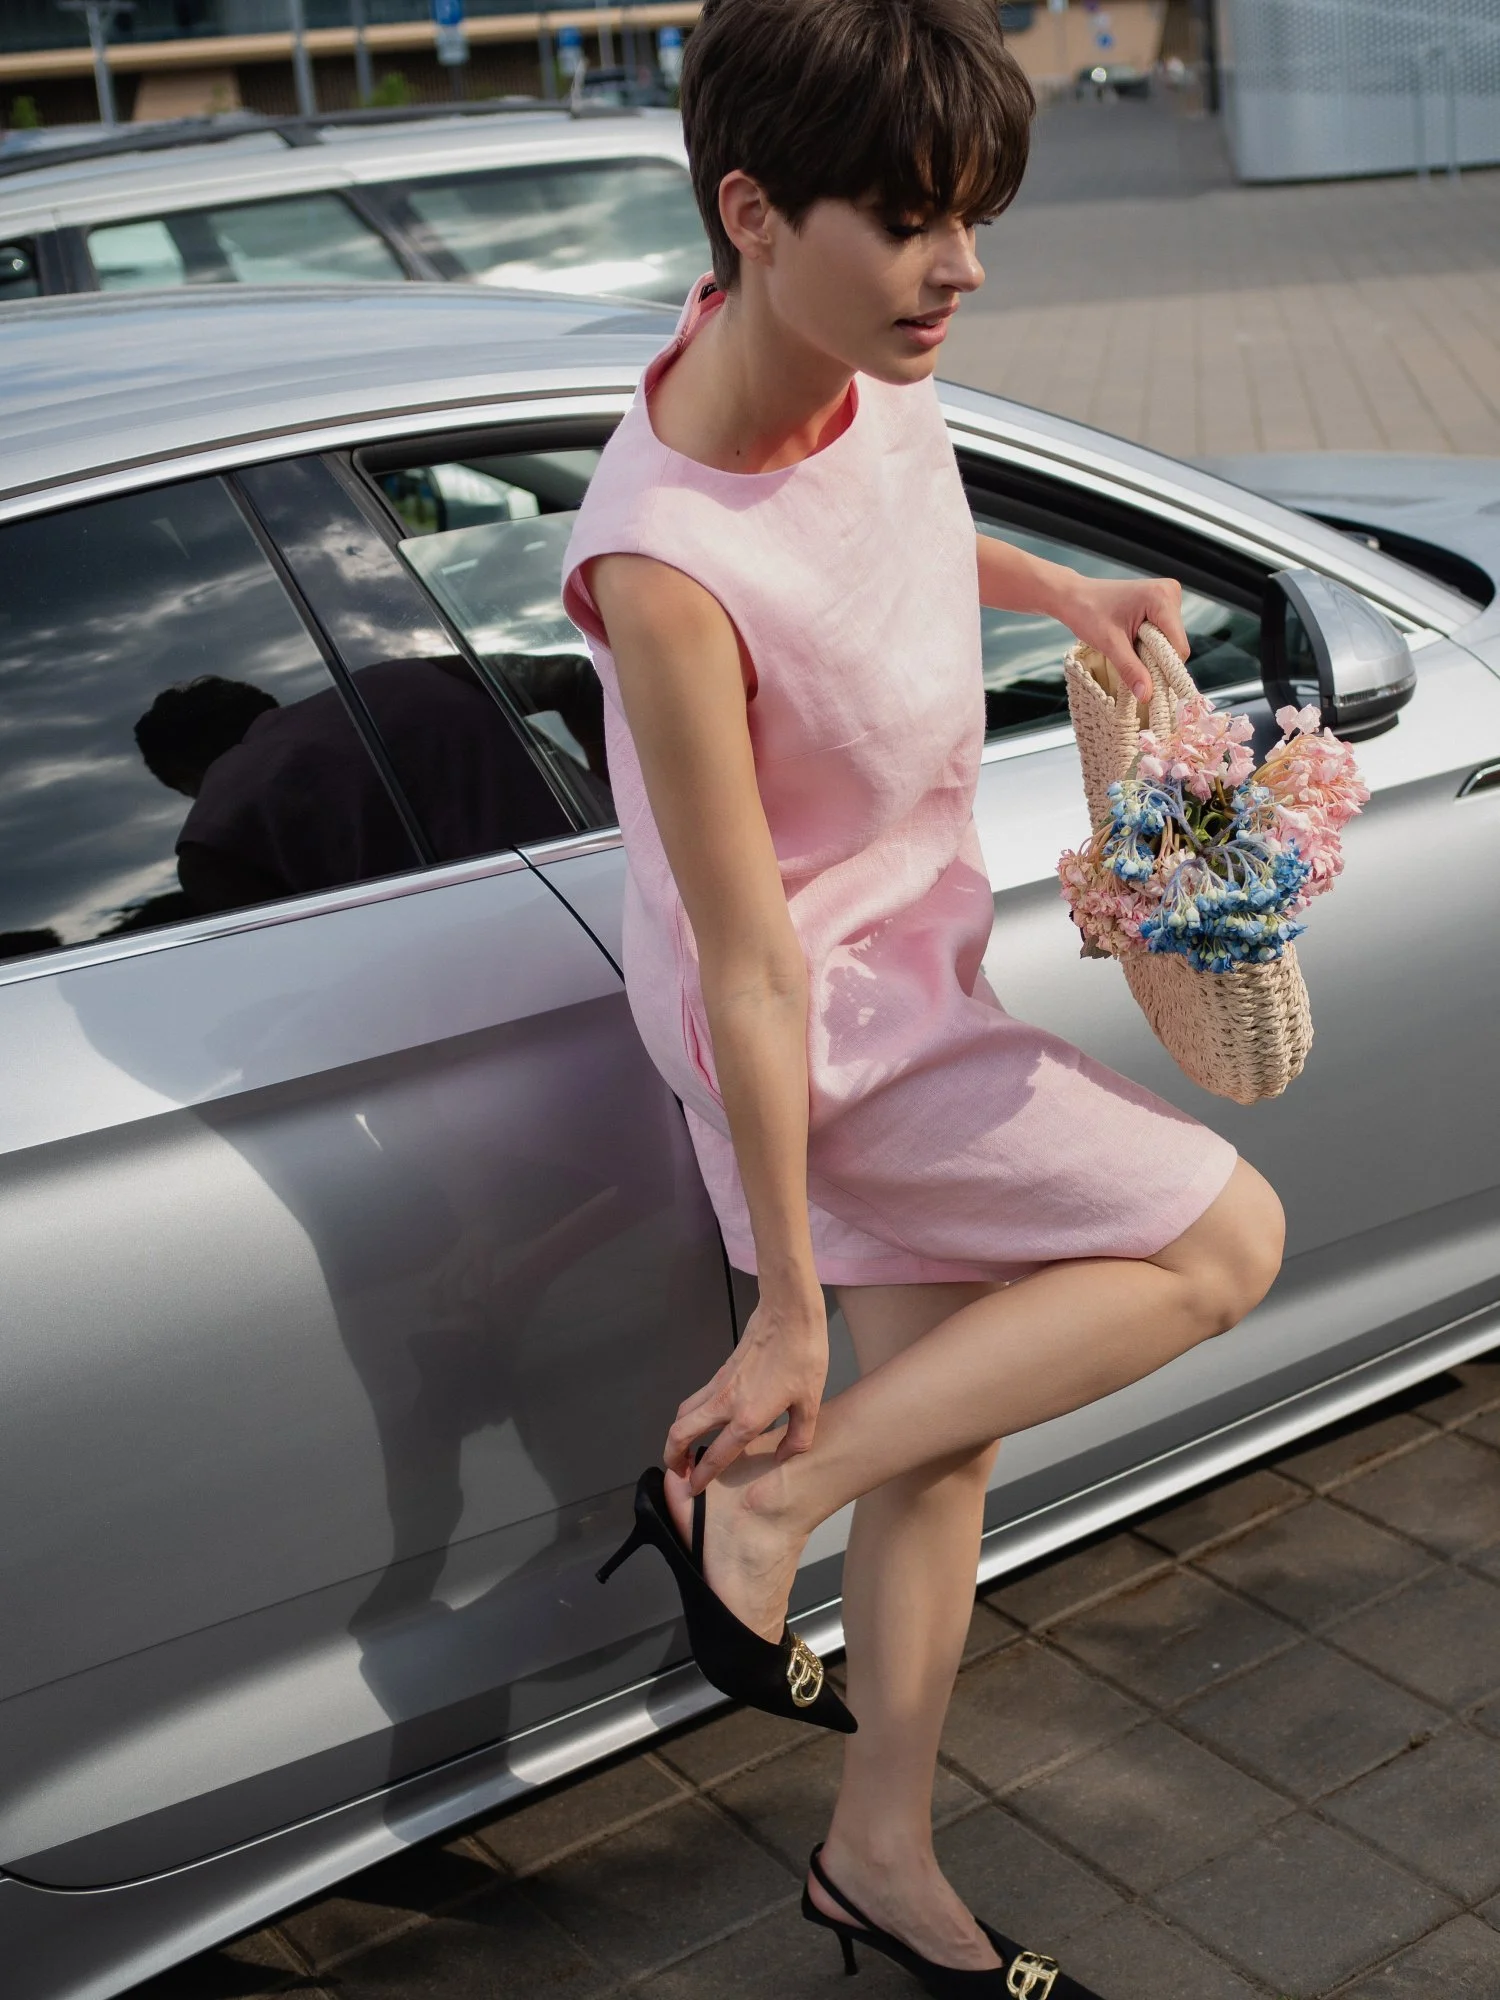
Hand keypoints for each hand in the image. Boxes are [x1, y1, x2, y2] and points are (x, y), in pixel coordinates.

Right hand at [664, 1287, 828, 1492]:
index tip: (693, 1490)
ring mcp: (719, 1385)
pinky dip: (690, 1417)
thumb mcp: (811, 1402)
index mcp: (748, 1417)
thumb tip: (785, 1456)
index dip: (701, 1477)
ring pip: (683, 1413)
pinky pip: (696, 1399)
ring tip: (684, 1451)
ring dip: (677, 1435)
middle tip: (677, 1472)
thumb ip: (798, 1437)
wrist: (788, 1313)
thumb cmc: (803, 1355)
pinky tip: (704, 1423)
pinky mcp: (721, 1371)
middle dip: (672, 1456)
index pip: (715, 1455)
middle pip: (680, 1433)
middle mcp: (725, 1403)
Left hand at [1055, 574, 1190, 705]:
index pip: (1178, 646)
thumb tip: (1147, 696)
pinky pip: (1163, 634)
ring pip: (1170, 641)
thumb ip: (1131, 670)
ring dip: (1152, 653)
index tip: (1148, 682)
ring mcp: (1167, 597)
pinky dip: (1150, 645)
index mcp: (1162, 598)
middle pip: (1176, 644)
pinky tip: (1132, 642)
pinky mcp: (1160, 604)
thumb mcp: (1110, 644)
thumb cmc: (1088, 612)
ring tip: (1128, 648)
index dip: (1165, 668)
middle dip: (1157, 660)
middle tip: (1130, 661)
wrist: (1074, 597)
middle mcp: (1170, 593)